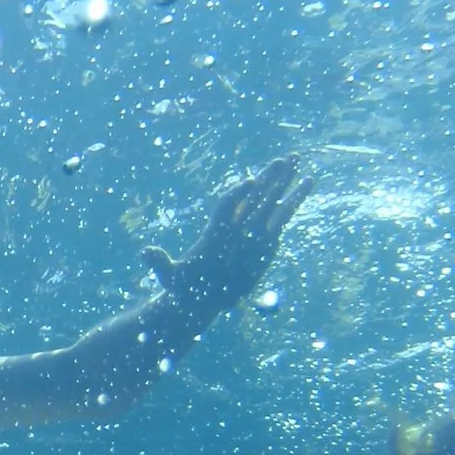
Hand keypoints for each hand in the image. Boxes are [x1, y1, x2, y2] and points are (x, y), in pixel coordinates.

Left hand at [141, 156, 311, 316]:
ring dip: (283, 181)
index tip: (249, 184)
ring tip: (297, 159)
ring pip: (269, 200)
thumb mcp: (171, 278)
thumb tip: (145, 252)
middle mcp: (234, 227)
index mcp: (215, 233)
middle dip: (268, 178)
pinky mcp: (265, 239)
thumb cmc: (185, 287)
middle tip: (284, 159)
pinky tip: (309, 182)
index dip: (236, 195)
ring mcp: (251, 230)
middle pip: (251, 197)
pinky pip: (282, 216)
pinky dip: (294, 200)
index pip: (226, 207)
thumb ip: (160, 264)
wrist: (201, 296)